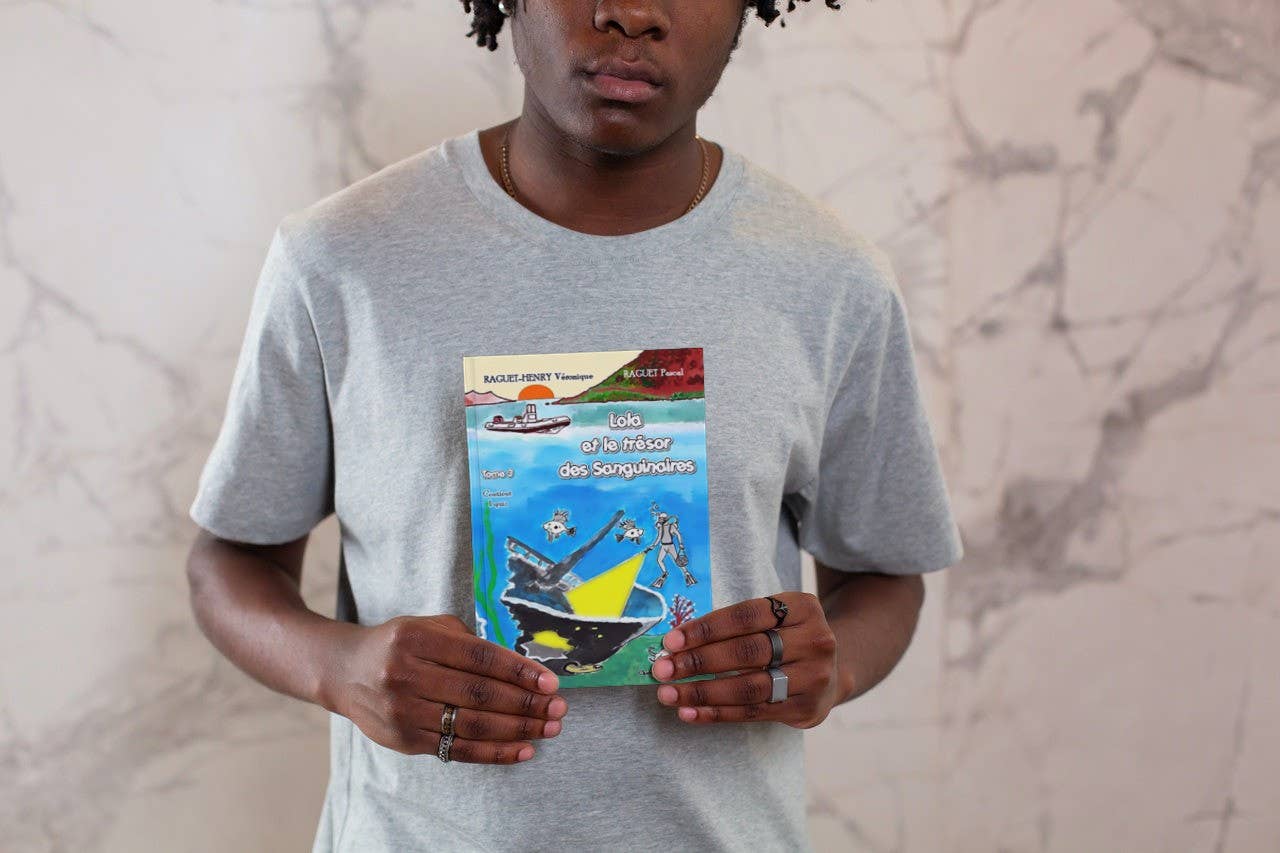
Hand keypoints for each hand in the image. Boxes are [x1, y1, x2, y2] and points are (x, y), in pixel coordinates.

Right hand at [328, 614, 566, 762]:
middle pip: (479, 694)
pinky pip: (458, 750)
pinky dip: (494, 752)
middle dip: (525, 704)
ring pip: (472, 726)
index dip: (518, 671)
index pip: (479, 658)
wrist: (345, 672)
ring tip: (549, 728)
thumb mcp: (428, 628)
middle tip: (558, 709)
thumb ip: (469, 642)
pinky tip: (523, 750)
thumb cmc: (399, 644)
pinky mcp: (405, 741)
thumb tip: (522, 666)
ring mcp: (404, 711)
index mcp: (416, 640)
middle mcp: (407, 675)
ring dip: (518, 729)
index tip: (549, 682)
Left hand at [649, 592, 840, 728]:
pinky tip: (690, 713)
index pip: (747, 616)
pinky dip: (717, 714)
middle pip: (747, 652)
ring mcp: (813, 677)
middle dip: (699, 661)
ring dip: (703, 692)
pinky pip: (753, 713)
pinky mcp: (805, 709)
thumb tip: (676, 642)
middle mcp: (815, 641)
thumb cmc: (786, 638)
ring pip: (749, 687)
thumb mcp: (775, 618)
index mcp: (803, 607)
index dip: (707, 628)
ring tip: (669, 694)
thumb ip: (736, 625)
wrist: (832, 671)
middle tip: (663, 668)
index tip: (672, 640)